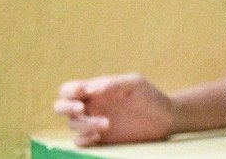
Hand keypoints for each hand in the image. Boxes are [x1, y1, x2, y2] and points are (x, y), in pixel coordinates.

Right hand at [54, 74, 176, 145]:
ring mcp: (92, 122)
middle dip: (66, 108)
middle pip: (60, 107)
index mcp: (94, 90)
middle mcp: (89, 106)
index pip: (68, 89)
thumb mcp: (134, 83)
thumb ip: (112, 83)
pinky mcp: (98, 138)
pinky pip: (79, 141)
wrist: (165, 117)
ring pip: (72, 124)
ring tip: (107, 124)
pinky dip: (84, 139)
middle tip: (82, 109)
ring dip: (85, 124)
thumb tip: (91, 90)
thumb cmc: (149, 96)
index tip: (83, 92)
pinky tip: (99, 135)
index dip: (70, 90)